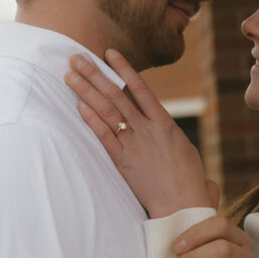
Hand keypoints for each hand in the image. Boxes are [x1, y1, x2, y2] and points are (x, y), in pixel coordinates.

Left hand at [65, 50, 210, 216]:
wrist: (183, 205)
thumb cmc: (188, 180)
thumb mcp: (184, 150)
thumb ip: (169, 135)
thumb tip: (164, 128)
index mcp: (165, 124)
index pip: (140, 89)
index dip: (123, 69)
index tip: (109, 53)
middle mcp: (148, 129)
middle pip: (116, 95)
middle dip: (95, 74)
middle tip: (76, 57)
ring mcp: (134, 144)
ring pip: (107, 111)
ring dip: (87, 91)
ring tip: (70, 76)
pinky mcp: (123, 161)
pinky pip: (105, 136)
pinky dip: (91, 119)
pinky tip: (79, 105)